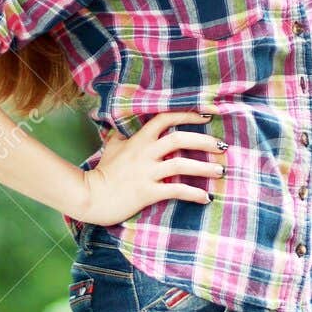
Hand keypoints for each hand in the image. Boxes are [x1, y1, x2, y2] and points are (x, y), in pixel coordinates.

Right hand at [78, 110, 226, 226]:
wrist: (89, 196)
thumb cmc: (102, 173)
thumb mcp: (112, 147)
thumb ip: (125, 135)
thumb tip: (129, 126)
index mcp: (139, 140)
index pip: (165, 118)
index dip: (188, 114)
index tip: (208, 115)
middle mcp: (145, 153)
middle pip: (179, 139)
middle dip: (204, 141)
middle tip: (222, 147)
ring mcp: (146, 173)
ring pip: (181, 164)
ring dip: (205, 168)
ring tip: (220, 171)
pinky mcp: (147, 192)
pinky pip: (175, 190)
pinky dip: (193, 194)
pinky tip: (206, 198)